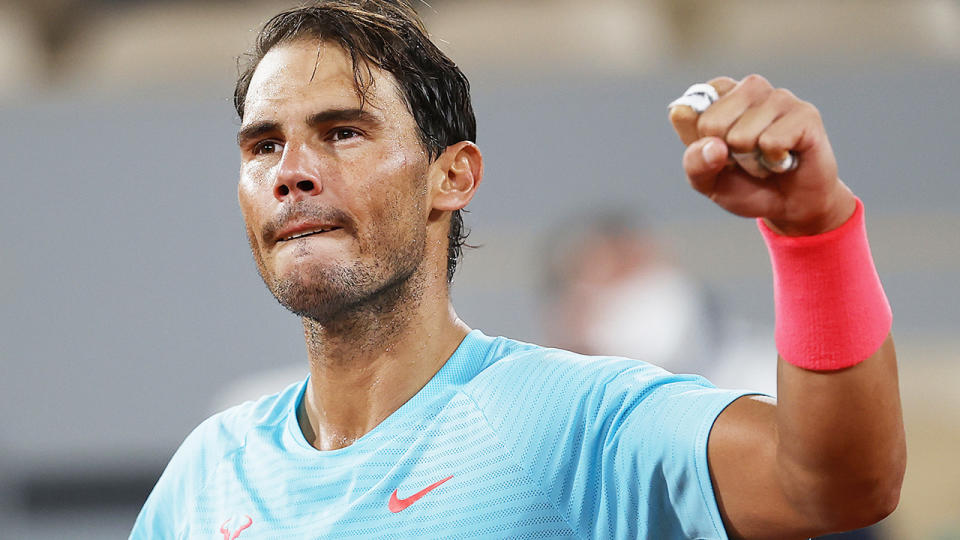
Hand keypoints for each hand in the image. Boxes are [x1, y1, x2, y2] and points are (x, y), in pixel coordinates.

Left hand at [669, 75, 855, 235]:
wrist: (791, 206)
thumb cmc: (746, 185)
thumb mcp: (707, 181)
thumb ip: (695, 163)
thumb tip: (715, 146)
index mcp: (719, 95)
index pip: (684, 112)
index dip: (697, 144)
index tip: (717, 152)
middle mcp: (749, 88)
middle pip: (711, 124)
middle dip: (725, 154)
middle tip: (746, 158)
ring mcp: (778, 97)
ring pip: (741, 135)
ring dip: (751, 161)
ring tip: (766, 159)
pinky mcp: (805, 114)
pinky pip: (771, 142)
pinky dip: (774, 162)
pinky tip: (785, 158)